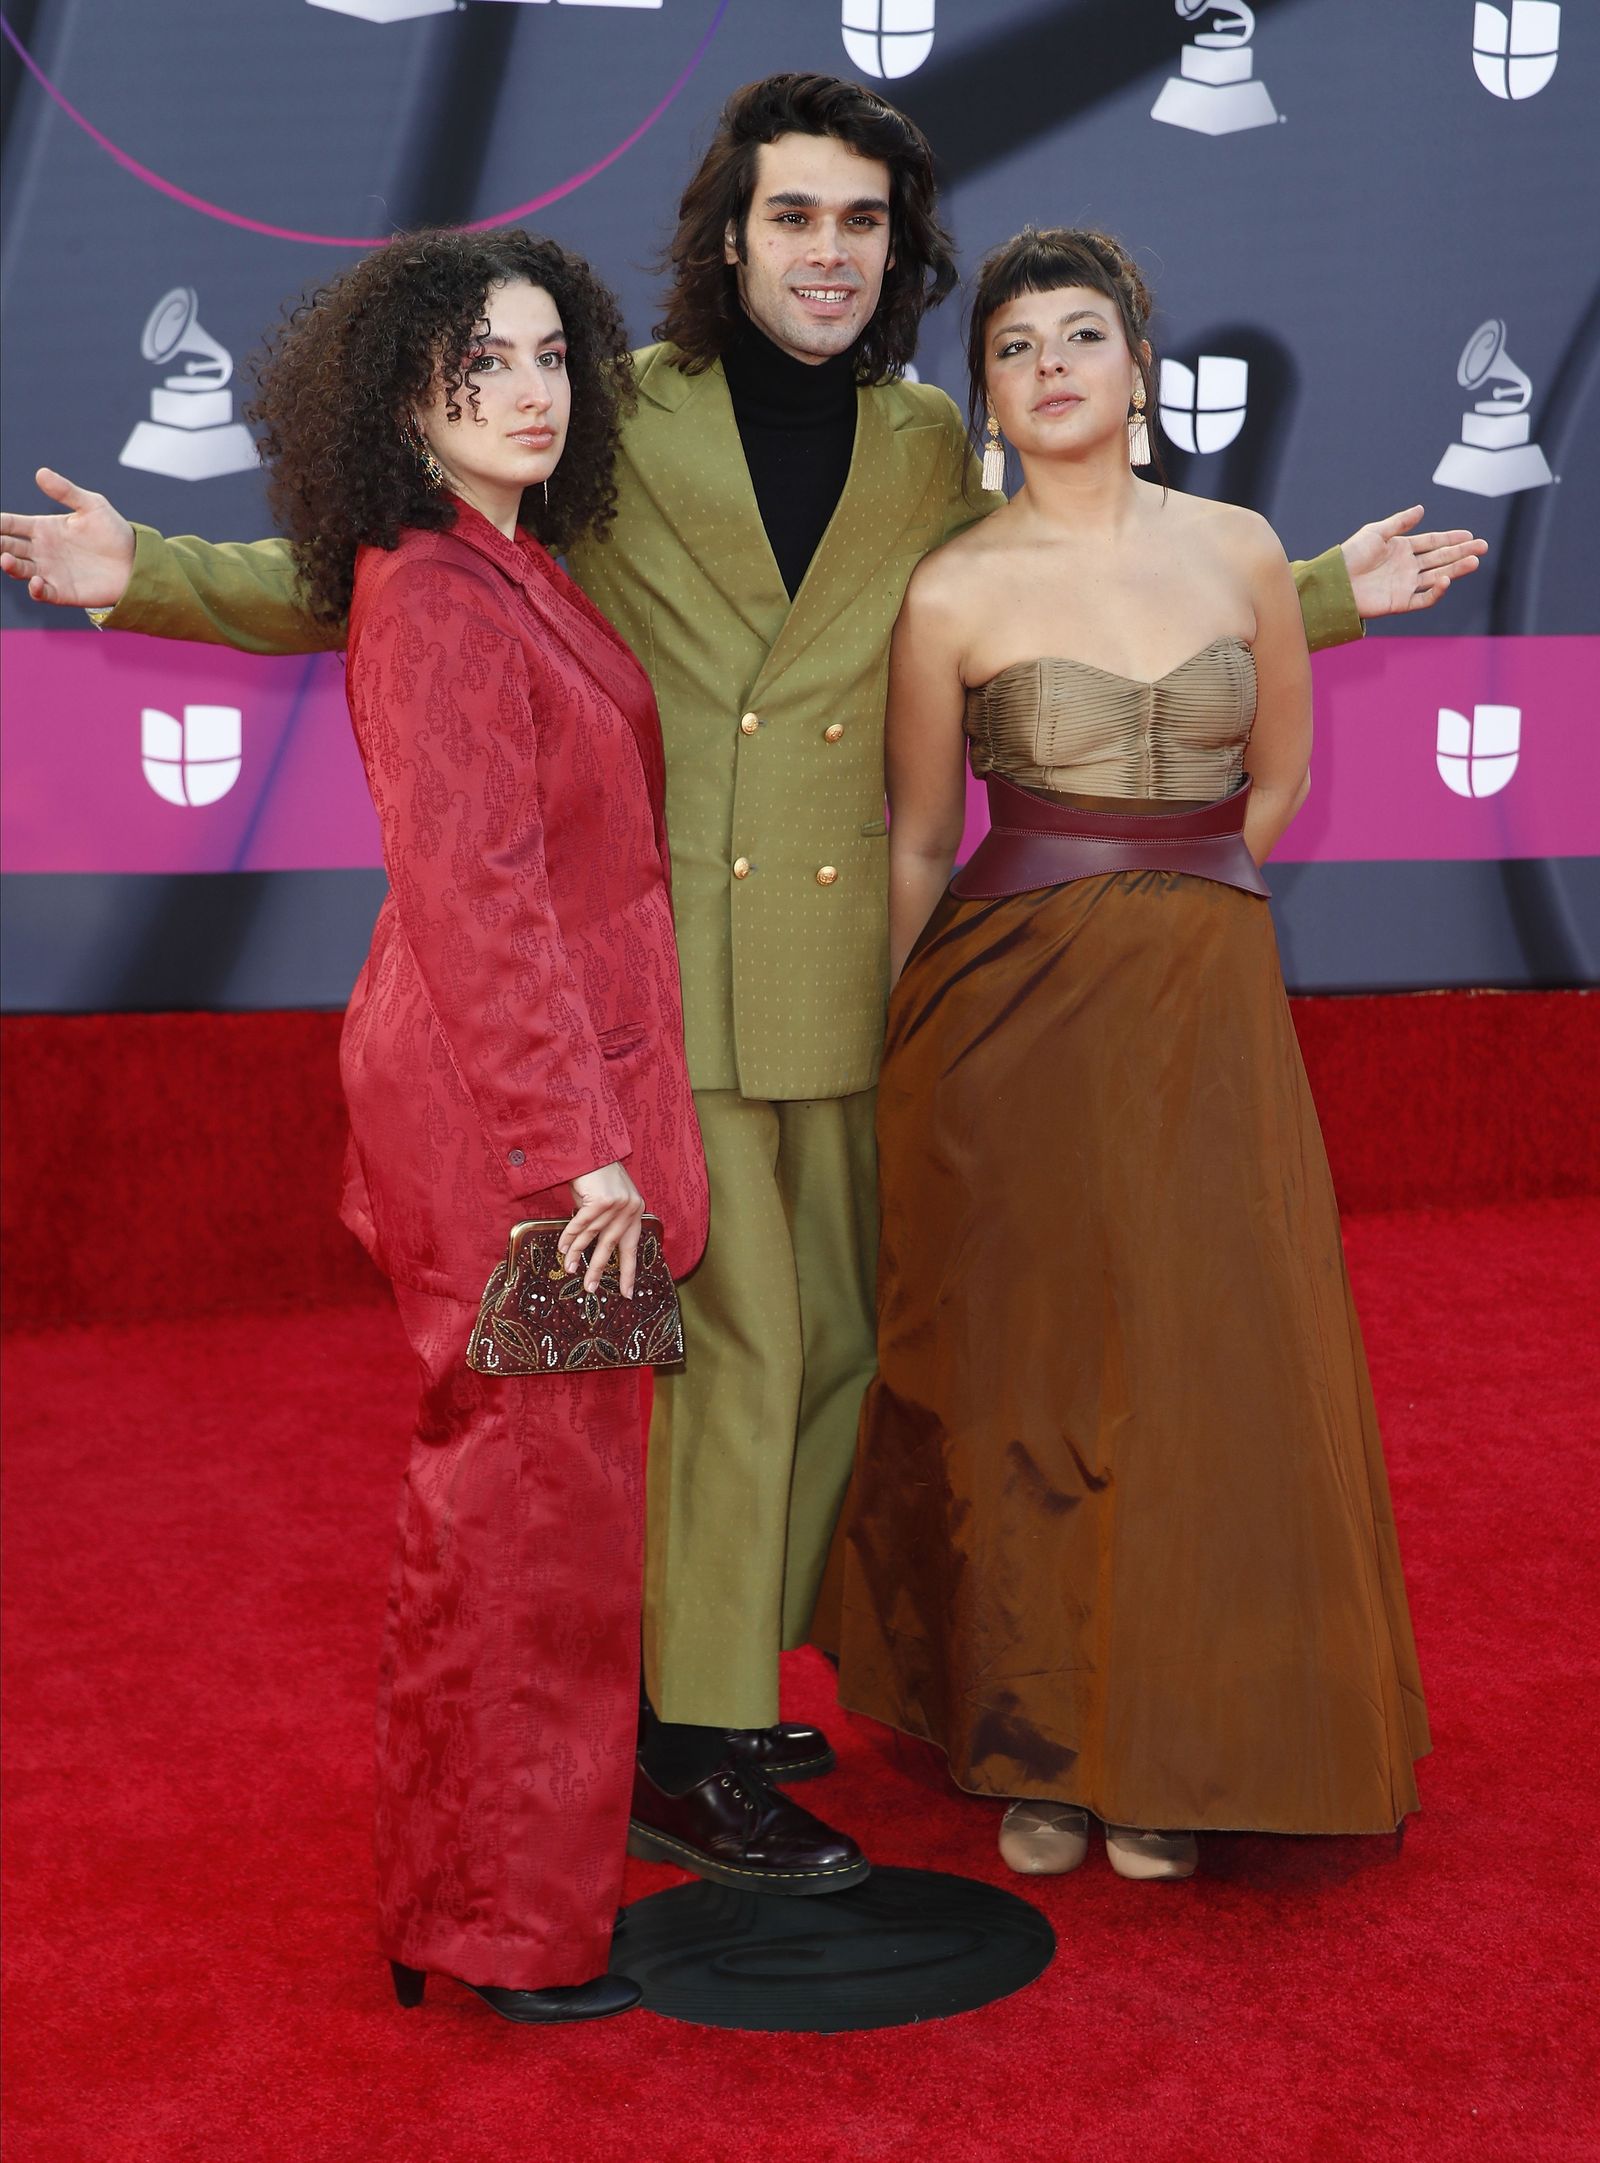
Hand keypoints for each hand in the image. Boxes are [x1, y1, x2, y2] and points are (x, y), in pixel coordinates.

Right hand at [0, 468, 135, 608]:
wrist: (136, 562)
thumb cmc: (114, 531)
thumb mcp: (92, 506)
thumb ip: (66, 491)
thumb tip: (40, 472)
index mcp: (44, 528)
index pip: (11, 524)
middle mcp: (42, 550)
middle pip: (9, 547)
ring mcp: (50, 571)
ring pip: (20, 569)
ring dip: (10, 565)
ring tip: (5, 560)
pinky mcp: (63, 591)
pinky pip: (42, 592)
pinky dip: (36, 589)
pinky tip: (36, 582)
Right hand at [559, 1162, 645, 1296]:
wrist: (589, 1149)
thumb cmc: (595, 1175)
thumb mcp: (606, 1200)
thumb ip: (604, 1222)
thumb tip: (590, 1247)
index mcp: (635, 1211)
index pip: (632, 1247)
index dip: (629, 1271)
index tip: (628, 1293)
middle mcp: (630, 1209)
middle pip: (612, 1247)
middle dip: (599, 1269)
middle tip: (591, 1289)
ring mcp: (617, 1205)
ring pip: (594, 1236)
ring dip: (579, 1254)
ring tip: (570, 1269)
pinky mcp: (603, 1200)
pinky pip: (583, 1224)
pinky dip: (571, 1236)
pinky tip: (563, 1248)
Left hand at [1341, 505, 1486, 619]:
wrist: (1334, 583)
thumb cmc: (1350, 555)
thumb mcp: (1375, 533)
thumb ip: (1399, 522)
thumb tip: (1422, 509)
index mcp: (1402, 548)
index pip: (1433, 542)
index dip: (1451, 538)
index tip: (1470, 534)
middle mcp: (1407, 567)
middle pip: (1440, 558)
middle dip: (1462, 552)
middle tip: (1482, 547)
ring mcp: (1405, 585)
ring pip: (1437, 577)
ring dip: (1456, 569)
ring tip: (1473, 562)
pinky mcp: (1400, 602)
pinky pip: (1423, 599)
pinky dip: (1436, 591)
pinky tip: (1446, 579)